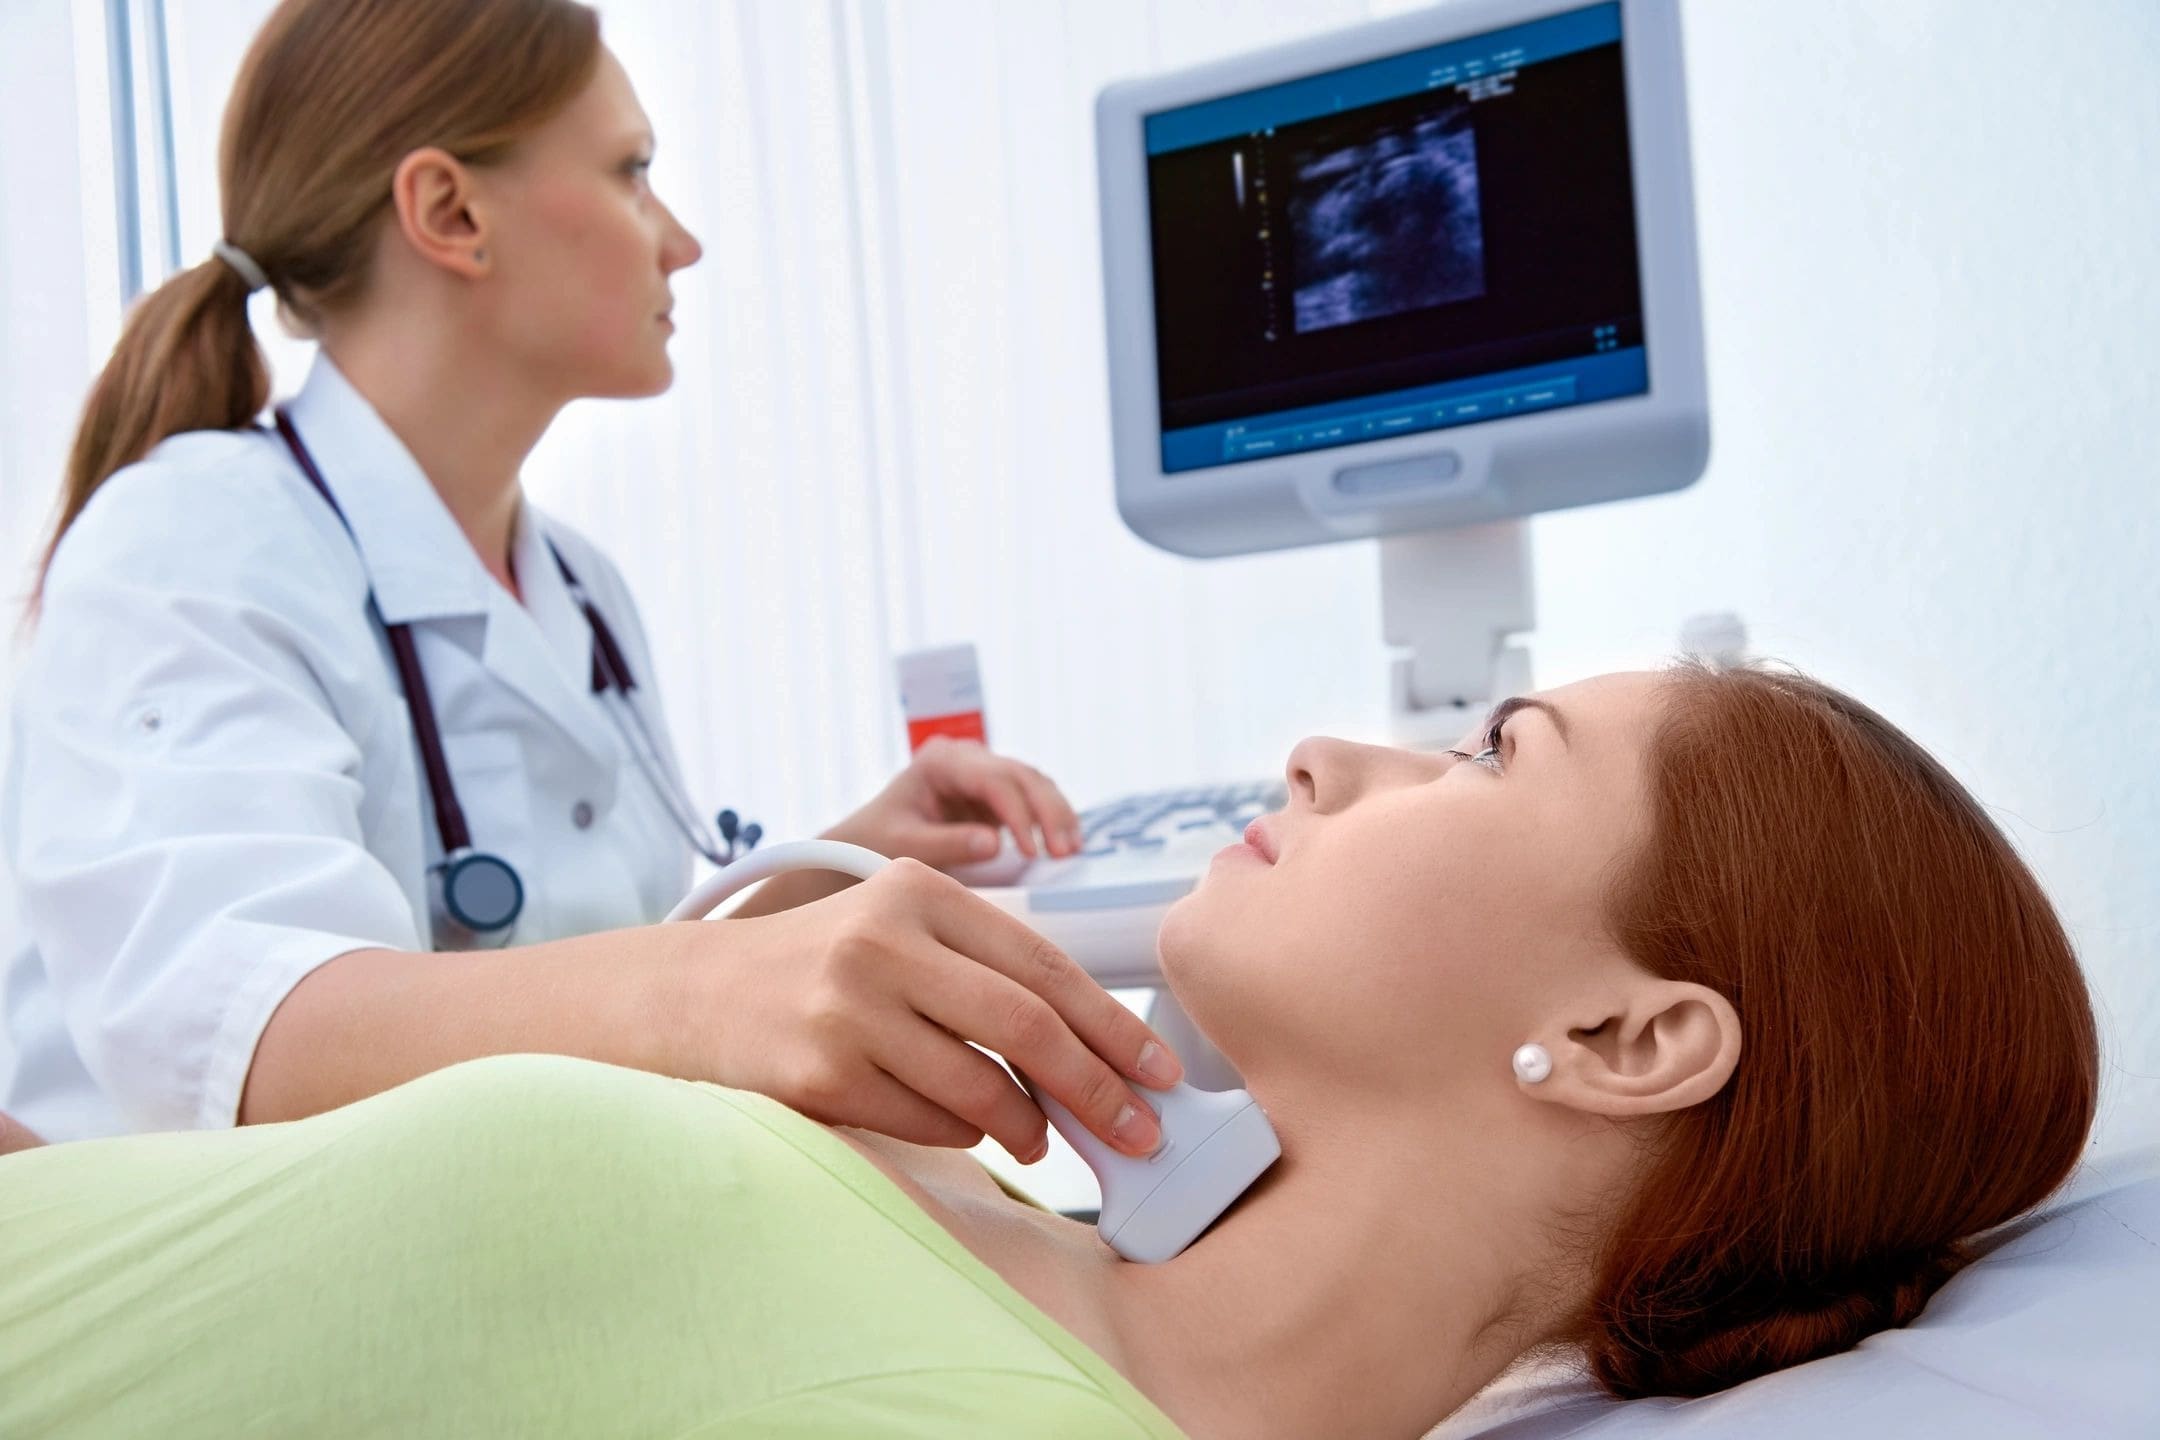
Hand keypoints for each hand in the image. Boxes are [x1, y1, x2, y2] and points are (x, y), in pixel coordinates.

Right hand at [670, 859, 1184, 1159]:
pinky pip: (931, 1122)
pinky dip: (964, 1133)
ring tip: (1041, 1136)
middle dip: (1097, 1087)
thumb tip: (1096, 1049)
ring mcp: (847, 1010)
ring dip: (1029, 1125)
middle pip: (1026, 1025)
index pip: (1043, 962)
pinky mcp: (820, 1075)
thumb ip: (984, 966)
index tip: (1160, 1071)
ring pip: (982, 1087)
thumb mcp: (900, 927)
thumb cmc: (825, 965)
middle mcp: (883, 941)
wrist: (698, 994)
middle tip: (1137, 1130)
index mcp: (918, 890)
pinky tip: (963, 1126)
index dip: (1112, 1024)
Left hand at [832, 736, 1084, 868]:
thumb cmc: (873, 841)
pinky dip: (1051, 819)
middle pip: (1022, 775)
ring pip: (1034, 783)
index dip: (1019, 813)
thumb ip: (947, 844)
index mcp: (941, 760)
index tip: (1032, 852)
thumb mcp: (903, 846)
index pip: (993, 779)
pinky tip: (1066, 843)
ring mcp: (983, 774)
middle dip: (1049, 812)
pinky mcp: (994, 796)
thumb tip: (996, 845)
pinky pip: (1032, 800)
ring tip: (1072, 850)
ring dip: (1057, 814)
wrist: (861, 844)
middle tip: (1065, 852)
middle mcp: (967, 759)